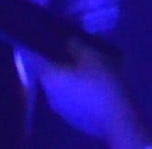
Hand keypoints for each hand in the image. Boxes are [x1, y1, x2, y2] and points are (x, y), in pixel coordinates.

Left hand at [32, 45, 151, 148]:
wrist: (115, 117)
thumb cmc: (101, 82)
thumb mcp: (92, 55)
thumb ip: (75, 45)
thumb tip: (66, 41)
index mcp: (49, 76)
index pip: (35, 57)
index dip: (42, 44)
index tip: (51, 35)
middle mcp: (48, 93)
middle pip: (49, 71)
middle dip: (60, 60)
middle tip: (77, 49)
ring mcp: (59, 107)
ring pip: (59, 85)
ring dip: (69, 75)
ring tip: (88, 66)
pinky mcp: (71, 116)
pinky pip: (69, 97)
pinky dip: (76, 88)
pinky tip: (92, 84)